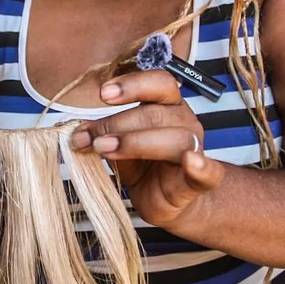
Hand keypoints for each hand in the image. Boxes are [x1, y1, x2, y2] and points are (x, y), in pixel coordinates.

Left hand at [70, 70, 225, 229]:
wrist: (164, 201)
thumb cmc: (142, 165)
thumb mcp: (117, 144)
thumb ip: (102, 134)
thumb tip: (74, 131)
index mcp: (167, 105)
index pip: (159, 82)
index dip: (133, 84)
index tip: (103, 94)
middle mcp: (184, 122)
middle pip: (155, 113)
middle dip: (116, 124)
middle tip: (88, 138)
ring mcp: (194, 151)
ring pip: (175, 138)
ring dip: (135, 142)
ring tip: (104, 150)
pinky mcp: (198, 182)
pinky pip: (209, 172)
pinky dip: (202, 167)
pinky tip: (192, 163)